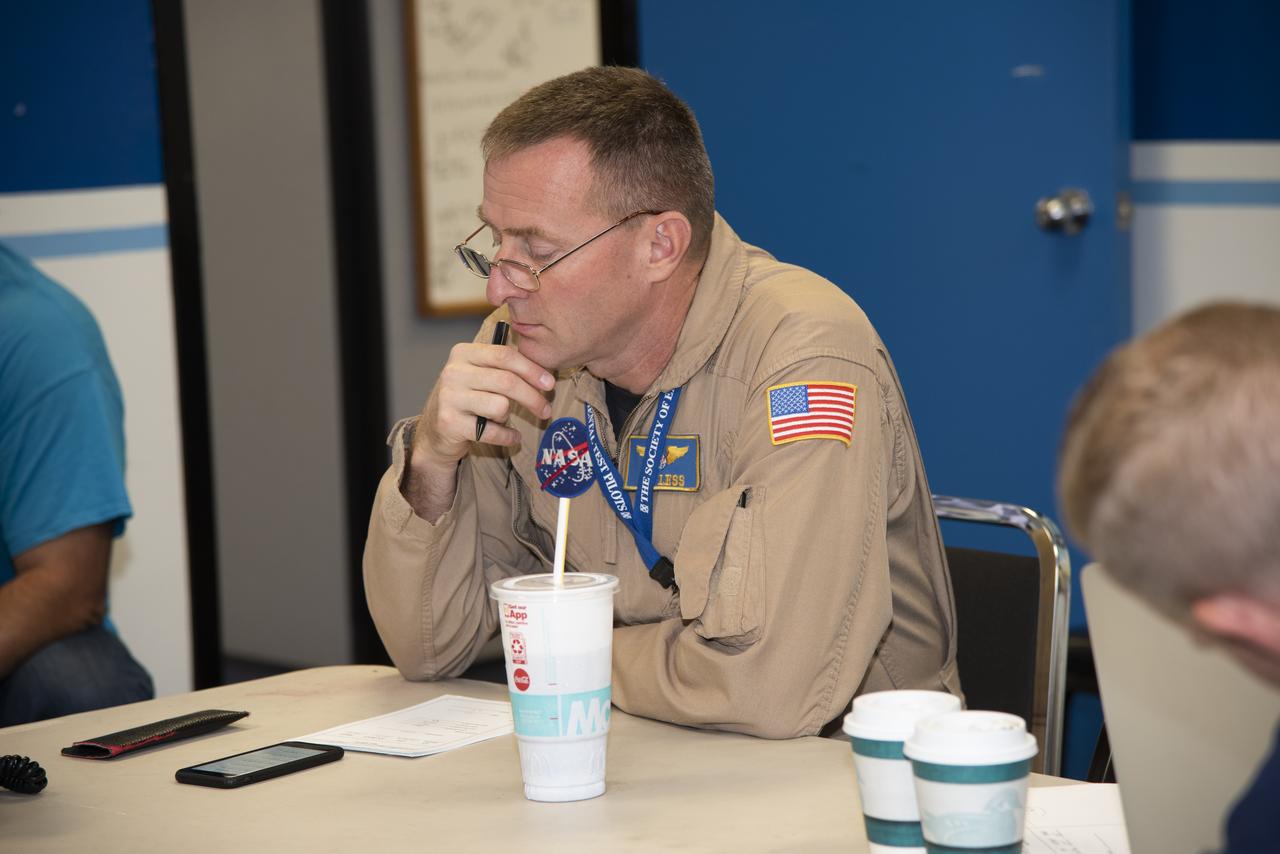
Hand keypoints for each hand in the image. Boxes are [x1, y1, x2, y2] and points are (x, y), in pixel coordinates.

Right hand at [412, 339, 554, 468]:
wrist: (435, 430)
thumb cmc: (467, 399)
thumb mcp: (479, 375)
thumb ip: (504, 368)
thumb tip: (545, 375)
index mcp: (463, 353)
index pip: (504, 356)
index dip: (532, 369)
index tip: (550, 384)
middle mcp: (453, 372)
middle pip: (506, 382)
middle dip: (533, 397)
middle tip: (546, 410)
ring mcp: (450, 397)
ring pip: (500, 406)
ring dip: (508, 416)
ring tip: (502, 418)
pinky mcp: (450, 423)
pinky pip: (492, 431)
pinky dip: (508, 437)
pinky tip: (512, 437)